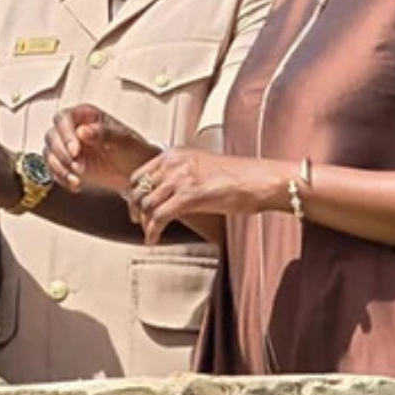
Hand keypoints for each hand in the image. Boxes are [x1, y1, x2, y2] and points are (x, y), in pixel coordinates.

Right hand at [45, 104, 160, 193]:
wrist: (137, 172)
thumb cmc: (134, 150)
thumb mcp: (123, 140)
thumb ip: (103, 133)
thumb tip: (82, 131)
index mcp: (85, 115)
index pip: (64, 118)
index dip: (66, 134)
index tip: (75, 151)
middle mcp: (72, 128)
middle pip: (52, 136)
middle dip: (62, 154)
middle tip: (78, 167)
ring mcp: (67, 147)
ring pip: (49, 153)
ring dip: (60, 168)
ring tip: (77, 179)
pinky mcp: (66, 164)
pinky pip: (53, 170)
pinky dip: (61, 178)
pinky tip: (76, 185)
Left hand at [130, 148, 285, 245]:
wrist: (261, 180)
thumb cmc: (240, 177)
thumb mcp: (203, 167)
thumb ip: (182, 175)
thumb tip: (168, 194)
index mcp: (176, 153)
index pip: (141, 174)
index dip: (134, 193)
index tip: (135, 205)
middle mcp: (174, 163)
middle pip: (139, 189)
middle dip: (135, 208)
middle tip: (138, 222)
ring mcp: (180, 179)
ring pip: (146, 204)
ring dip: (145, 223)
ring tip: (150, 234)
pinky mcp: (189, 197)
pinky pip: (159, 217)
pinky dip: (152, 231)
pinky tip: (153, 240)